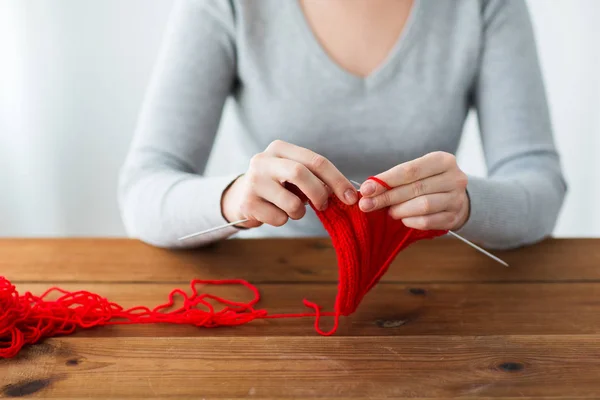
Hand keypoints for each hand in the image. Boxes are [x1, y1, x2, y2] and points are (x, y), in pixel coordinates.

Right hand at [221, 140, 357, 228]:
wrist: (241, 196)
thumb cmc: (278, 185)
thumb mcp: (294, 174)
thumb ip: (316, 178)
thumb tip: (348, 194)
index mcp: (280, 148)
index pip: (315, 160)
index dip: (337, 180)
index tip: (352, 197)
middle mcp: (263, 160)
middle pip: (301, 174)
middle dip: (319, 193)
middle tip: (324, 205)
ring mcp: (253, 181)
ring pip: (291, 203)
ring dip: (300, 212)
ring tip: (292, 208)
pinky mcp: (248, 203)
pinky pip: (279, 218)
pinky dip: (284, 220)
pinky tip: (274, 212)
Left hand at [358, 151, 469, 230]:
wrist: (456, 199)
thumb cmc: (428, 182)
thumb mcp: (416, 173)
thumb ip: (395, 179)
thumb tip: (367, 190)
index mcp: (443, 160)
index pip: (410, 170)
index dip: (386, 181)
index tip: (365, 189)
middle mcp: (454, 178)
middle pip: (415, 188)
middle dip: (387, 197)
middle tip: (367, 205)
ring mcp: (457, 199)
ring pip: (423, 205)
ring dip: (400, 210)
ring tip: (389, 212)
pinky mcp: (454, 217)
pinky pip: (428, 222)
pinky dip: (410, 221)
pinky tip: (402, 219)